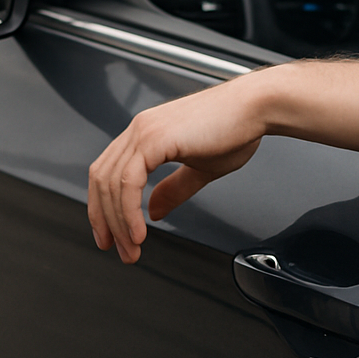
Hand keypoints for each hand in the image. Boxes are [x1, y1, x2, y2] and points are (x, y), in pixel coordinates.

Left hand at [87, 75, 270, 264]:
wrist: (256, 106)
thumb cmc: (236, 129)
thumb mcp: (199, 169)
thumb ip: (173, 190)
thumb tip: (152, 211)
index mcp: (145, 134)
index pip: (108, 174)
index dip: (103, 208)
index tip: (111, 236)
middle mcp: (139, 130)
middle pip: (101, 181)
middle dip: (106, 221)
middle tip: (120, 251)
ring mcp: (143, 132)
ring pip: (111, 184)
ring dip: (118, 223)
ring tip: (132, 248)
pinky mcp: (154, 139)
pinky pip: (128, 182)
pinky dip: (128, 211)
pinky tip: (139, 231)